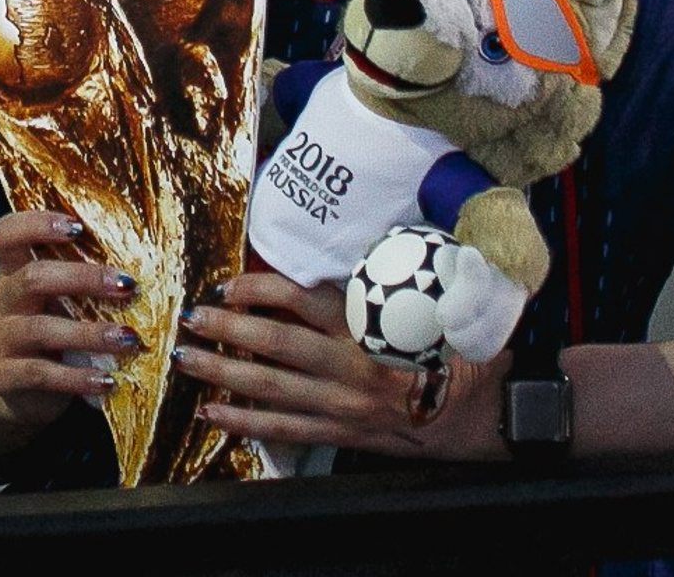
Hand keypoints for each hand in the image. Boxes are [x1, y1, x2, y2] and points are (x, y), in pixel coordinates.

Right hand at [0, 210, 138, 433]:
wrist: (20, 391)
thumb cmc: (52, 334)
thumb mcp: (58, 302)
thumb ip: (82, 283)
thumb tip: (140, 269)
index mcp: (12, 271)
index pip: (7, 232)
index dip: (37, 224)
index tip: (78, 227)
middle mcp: (1, 299)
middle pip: (33, 277)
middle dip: (83, 278)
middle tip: (127, 286)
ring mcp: (0, 339)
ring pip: (41, 329)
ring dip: (90, 333)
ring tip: (129, 339)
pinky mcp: (3, 376)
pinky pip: (41, 374)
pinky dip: (77, 377)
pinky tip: (108, 382)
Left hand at [173, 271, 506, 457]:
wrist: (487, 415)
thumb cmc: (457, 351)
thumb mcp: (431, 303)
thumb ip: (391, 274)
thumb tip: (365, 236)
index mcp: (368, 329)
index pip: (300, 300)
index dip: (258, 289)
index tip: (227, 283)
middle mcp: (349, 369)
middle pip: (273, 346)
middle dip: (225, 332)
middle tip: (187, 319)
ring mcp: (342, 408)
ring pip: (270, 391)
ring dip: (223, 375)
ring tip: (186, 361)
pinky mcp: (343, 435)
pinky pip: (286, 431)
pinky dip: (246, 425)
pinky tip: (214, 417)